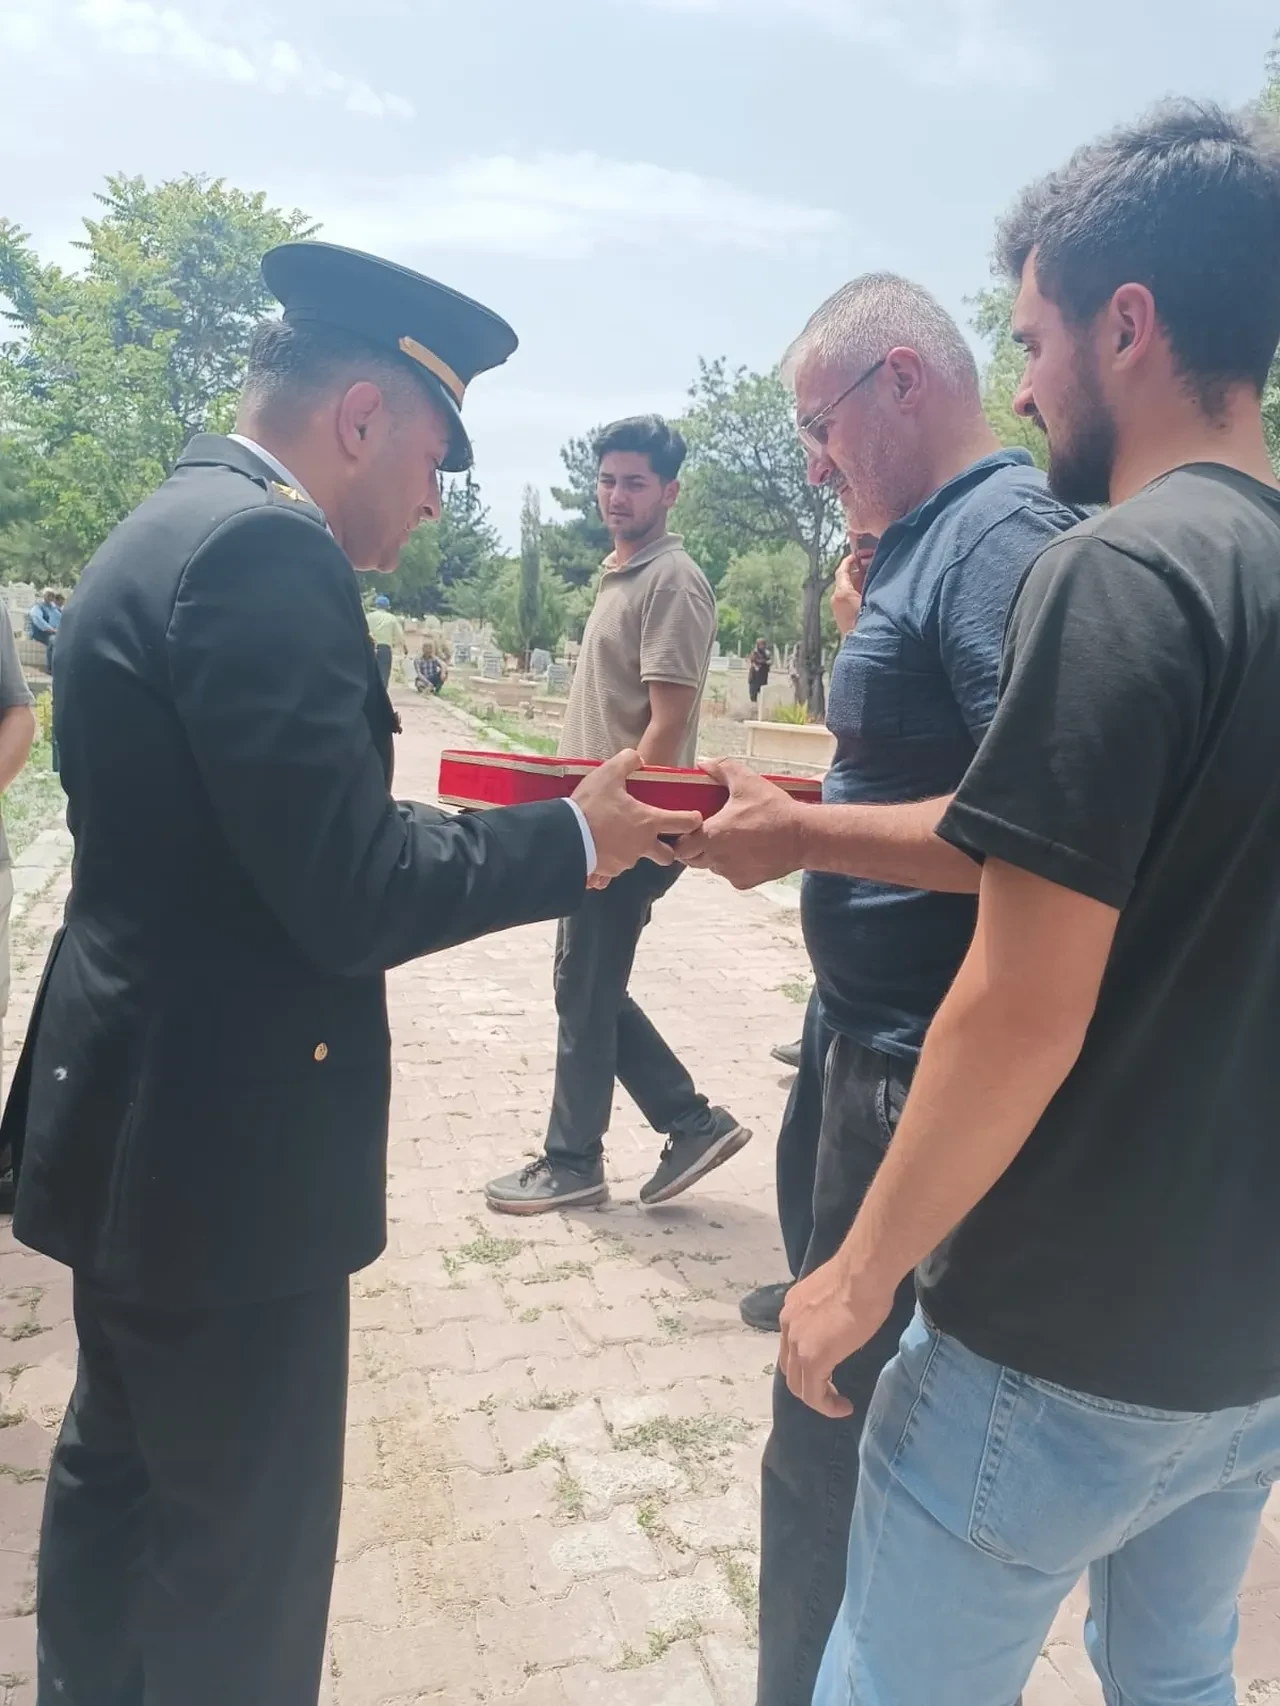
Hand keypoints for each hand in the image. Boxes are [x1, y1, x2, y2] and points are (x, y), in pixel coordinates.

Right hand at [572, 750, 702, 881]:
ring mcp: (625, 862)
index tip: (694, 818)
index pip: (684, 823)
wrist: (565, 836)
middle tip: (657, 838)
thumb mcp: (608, 773)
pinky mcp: (608, 871)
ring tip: (615, 837)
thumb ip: (627, 761)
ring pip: (637, 860)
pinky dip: (610, 861)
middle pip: (667, 856)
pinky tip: (599, 850)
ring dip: (631, 851)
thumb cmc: (591, 806)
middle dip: (667, 849)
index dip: (692, 820)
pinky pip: (613, 869)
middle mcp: (642, 846)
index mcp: (648, 822)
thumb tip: (637, 758)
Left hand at [675, 759, 805, 888]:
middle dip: (695, 848)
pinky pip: (730, 875)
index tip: (690, 829)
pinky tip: (746, 851)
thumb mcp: (747, 781)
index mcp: (711, 835)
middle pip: (692, 859)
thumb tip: (704, 763)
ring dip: (714, 856)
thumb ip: (722, 768)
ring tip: (730, 839)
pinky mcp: (745, 882)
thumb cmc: (774, 810)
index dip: (681, 838)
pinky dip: (733, 866)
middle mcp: (717, 859)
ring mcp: (731, 873)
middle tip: (707, 832)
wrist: (803, 836)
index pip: (680, 846)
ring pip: (712, 867)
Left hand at [779, 1258, 894, 1417]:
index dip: (807, 1362)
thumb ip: (828, 1314)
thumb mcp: (835, 1296)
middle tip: (831, 1391)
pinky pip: (813, 1394)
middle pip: (790, 1367)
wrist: (863, 1274)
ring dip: (818, 1398)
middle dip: (809, 1384)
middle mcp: (788, 1325)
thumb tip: (840, 1325)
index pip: (792, 1345)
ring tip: (837, 1404)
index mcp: (792, 1308)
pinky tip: (843, 1407)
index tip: (830, 1371)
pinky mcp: (813, 1359)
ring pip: (798, 1384)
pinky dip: (827, 1406)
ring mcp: (797, 1342)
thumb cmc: (861, 1278)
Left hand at [831, 554, 864, 637]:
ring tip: (869, 577)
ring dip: (856, 582)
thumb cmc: (867, 622)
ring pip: (845, 588)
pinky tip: (866, 593)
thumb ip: (869, 583)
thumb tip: (872, 571)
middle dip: (855, 571)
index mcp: (842, 592)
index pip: (842, 570)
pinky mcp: (840, 616)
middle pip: (844, 579)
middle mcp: (836, 599)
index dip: (849, 560)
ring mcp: (837, 608)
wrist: (862, 644)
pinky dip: (854, 592)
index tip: (856, 555)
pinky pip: (846, 598)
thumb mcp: (870, 598)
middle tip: (867, 564)